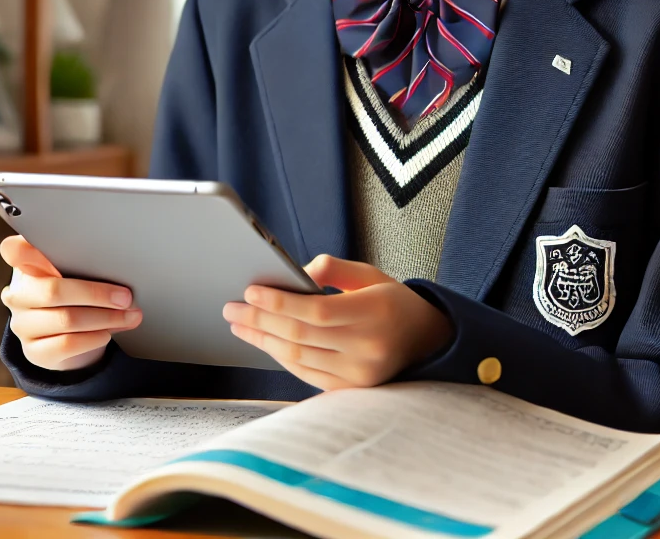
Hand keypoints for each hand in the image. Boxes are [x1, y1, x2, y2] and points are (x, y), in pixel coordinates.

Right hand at [0, 236, 142, 371]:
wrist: (67, 337)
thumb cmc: (73, 295)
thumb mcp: (73, 275)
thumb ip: (79, 263)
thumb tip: (117, 264)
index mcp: (25, 267)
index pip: (13, 251)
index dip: (28, 250)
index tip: (53, 250)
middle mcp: (18, 296)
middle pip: (53, 291)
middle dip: (96, 294)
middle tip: (125, 297)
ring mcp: (23, 325)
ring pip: (66, 319)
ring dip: (105, 318)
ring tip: (129, 316)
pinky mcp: (34, 352)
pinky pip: (67, 344)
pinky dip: (93, 338)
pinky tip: (108, 333)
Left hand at [223, 254, 453, 389]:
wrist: (428, 341)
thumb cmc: (393, 302)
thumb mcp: (371, 274)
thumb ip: (334, 269)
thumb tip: (294, 273)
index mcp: (375, 312)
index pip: (316, 310)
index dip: (279, 302)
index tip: (250, 291)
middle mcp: (368, 346)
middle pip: (300, 335)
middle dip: (259, 320)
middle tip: (231, 309)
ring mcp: (360, 373)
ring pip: (299, 357)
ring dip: (263, 340)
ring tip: (239, 325)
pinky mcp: (353, 388)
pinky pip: (307, 373)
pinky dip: (281, 357)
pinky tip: (264, 342)